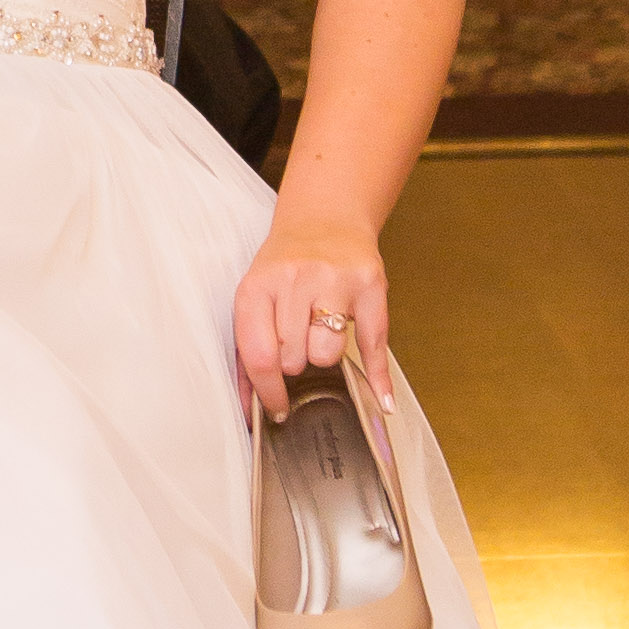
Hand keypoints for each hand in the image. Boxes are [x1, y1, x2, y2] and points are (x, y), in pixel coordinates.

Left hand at [233, 214, 388, 426]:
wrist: (324, 219)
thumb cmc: (286, 265)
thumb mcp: (255, 298)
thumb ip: (246, 352)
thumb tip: (248, 408)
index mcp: (258, 285)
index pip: (260, 355)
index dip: (267, 391)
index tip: (276, 406)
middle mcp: (296, 278)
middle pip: (294, 359)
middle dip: (295, 360)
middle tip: (297, 339)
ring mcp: (336, 280)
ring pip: (328, 354)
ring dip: (324, 353)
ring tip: (321, 328)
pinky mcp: (371, 284)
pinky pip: (374, 344)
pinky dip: (378, 377)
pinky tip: (382, 400)